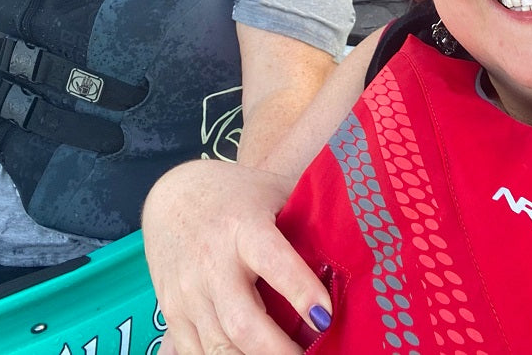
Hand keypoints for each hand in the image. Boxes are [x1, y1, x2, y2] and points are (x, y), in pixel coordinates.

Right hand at [143, 160, 330, 354]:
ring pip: (220, 347)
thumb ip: (309, 215)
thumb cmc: (236, 195)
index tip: (326, 317)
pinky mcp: (173, 313)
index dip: (300, 291)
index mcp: (242, 226)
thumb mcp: (273, 192)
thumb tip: (359, 241)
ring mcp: (188, 292)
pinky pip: (197, 354)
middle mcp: (212, 262)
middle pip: (243, 322)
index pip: (273, 261)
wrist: (172, 197)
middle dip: (279, 352)